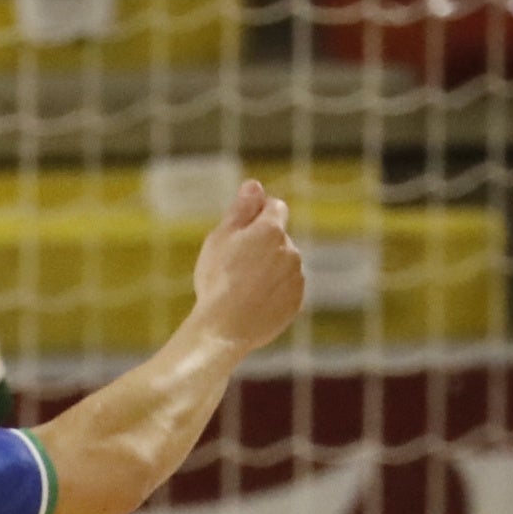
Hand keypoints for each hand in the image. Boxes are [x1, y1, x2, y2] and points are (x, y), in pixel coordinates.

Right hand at [188, 179, 303, 355]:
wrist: (223, 328)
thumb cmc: (216, 280)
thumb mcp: (220, 239)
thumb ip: (241, 210)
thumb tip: (254, 185)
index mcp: (272, 230)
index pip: (275, 207)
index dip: (257, 215)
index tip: (240, 231)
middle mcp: (291, 250)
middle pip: (278, 238)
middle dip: (261, 246)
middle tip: (233, 266)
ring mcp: (296, 277)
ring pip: (283, 264)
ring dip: (268, 269)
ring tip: (240, 288)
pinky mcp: (296, 301)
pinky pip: (286, 289)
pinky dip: (273, 292)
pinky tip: (251, 303)